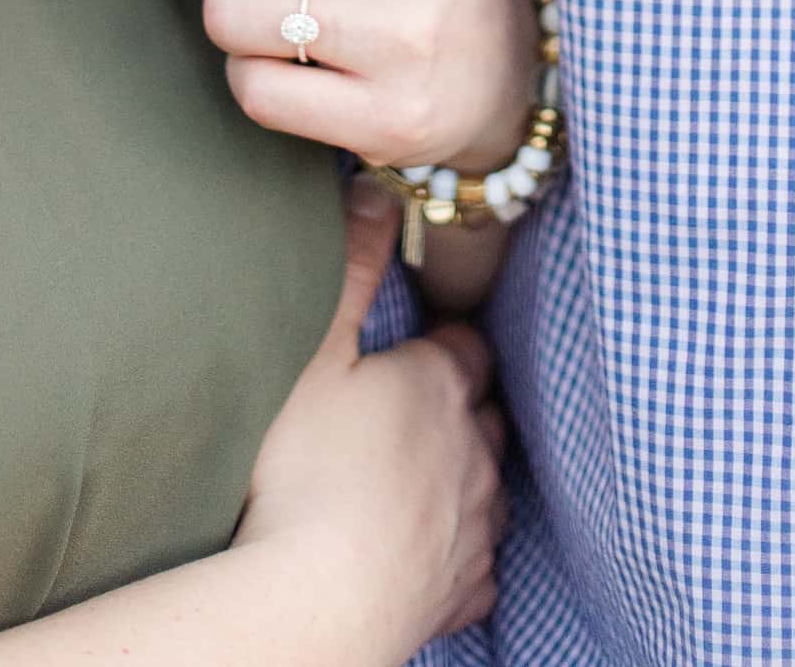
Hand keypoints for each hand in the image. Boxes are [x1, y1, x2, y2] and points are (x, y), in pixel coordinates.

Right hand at [235, 180, 506, 659]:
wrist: (316, 603)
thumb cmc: (305, 469)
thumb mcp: (314, 350)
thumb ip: (351, 266)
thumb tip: (379, 191)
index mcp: (439, 385)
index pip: (465, 347)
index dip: (443, 343)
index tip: (417, 345)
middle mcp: (472, 452)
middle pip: (484, 414)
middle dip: (461, 406)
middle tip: (415, 407)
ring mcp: (474, 528)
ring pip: (489, 489)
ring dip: (464, 478)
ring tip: (422, 478)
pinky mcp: (463, 594)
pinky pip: (478, 565)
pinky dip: (460, 552)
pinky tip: (429, 549)